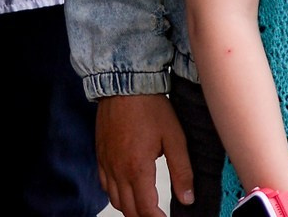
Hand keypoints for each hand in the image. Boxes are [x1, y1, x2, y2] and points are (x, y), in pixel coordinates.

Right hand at [97, 93, 194, 216]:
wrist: (124, 83)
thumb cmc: (150, 106)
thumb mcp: (175, 138)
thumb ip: (182, 171)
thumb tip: (187, 198)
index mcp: (137, 168)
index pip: (146, 209)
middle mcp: (118, 170)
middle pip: (128, 209)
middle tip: (158, 216)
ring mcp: (106, 163)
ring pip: (115, 199)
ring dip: (130, 208)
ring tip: (145, 207)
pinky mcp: (100, 155)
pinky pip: (104, 184)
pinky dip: (115, 194)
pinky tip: (126, 189)